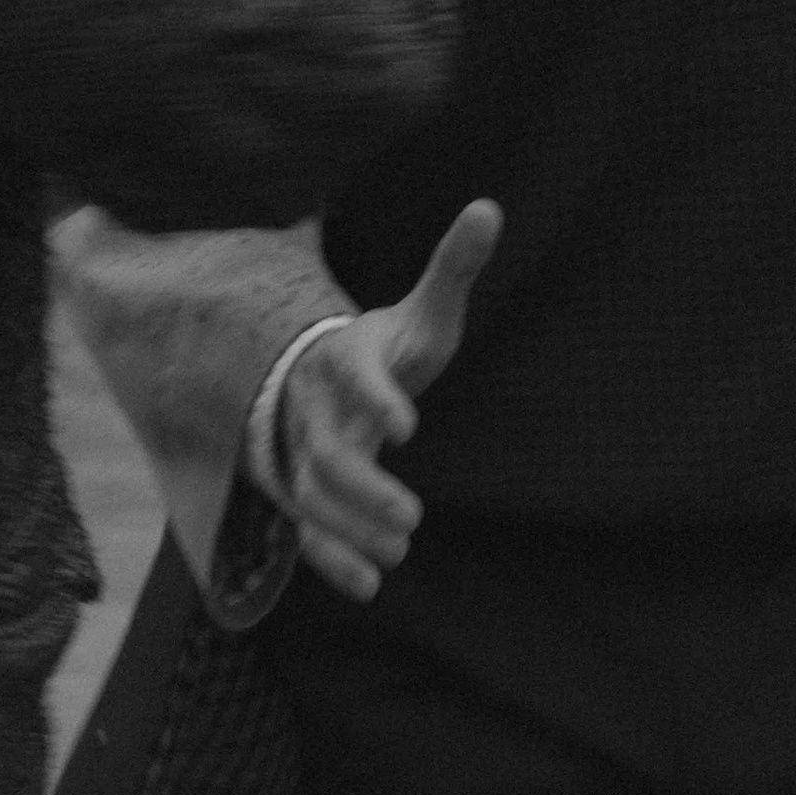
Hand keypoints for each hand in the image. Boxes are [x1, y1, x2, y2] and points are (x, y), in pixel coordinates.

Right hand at [282, 200, 502, 602]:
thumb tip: (490, 208)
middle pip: (322, 449)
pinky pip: (305, 528)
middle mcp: (317, 405)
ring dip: (346, 528)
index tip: (411, 424)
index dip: (377, 396)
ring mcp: (305, 450)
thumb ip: (453, 266)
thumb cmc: (389, 344)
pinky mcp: (306, 488)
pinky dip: (330, 560)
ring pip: (308, 494)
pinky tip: (369, 586)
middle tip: (411, 516)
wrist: (327, 374)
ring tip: (399, 551)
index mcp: (348, 354)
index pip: (355, 372)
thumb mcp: (425, 309)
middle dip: (360, 486)